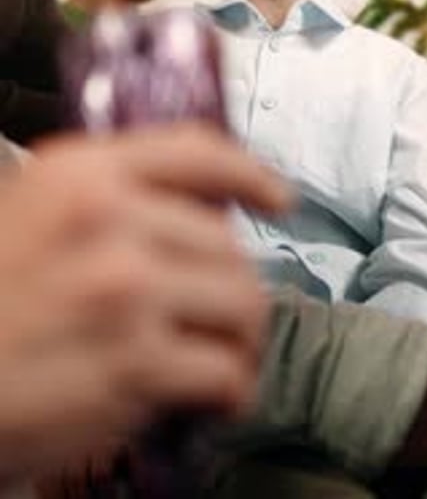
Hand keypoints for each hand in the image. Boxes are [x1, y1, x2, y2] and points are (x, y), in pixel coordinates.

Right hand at [0, 123, 288, 477]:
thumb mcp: (29, 210)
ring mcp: (127, 291)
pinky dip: (230, 388)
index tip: (277, 196)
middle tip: (213, 311)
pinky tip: (212, 394)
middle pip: (227, 243)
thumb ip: (105, 196)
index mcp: (82, 173)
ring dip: (238, 335)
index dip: (249, 173)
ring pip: (242, 303)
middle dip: (231, 283)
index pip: (196, 152)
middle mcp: (110, 219)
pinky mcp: (133, 366)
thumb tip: (190, 210)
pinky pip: (225, 371)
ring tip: (218, 351)